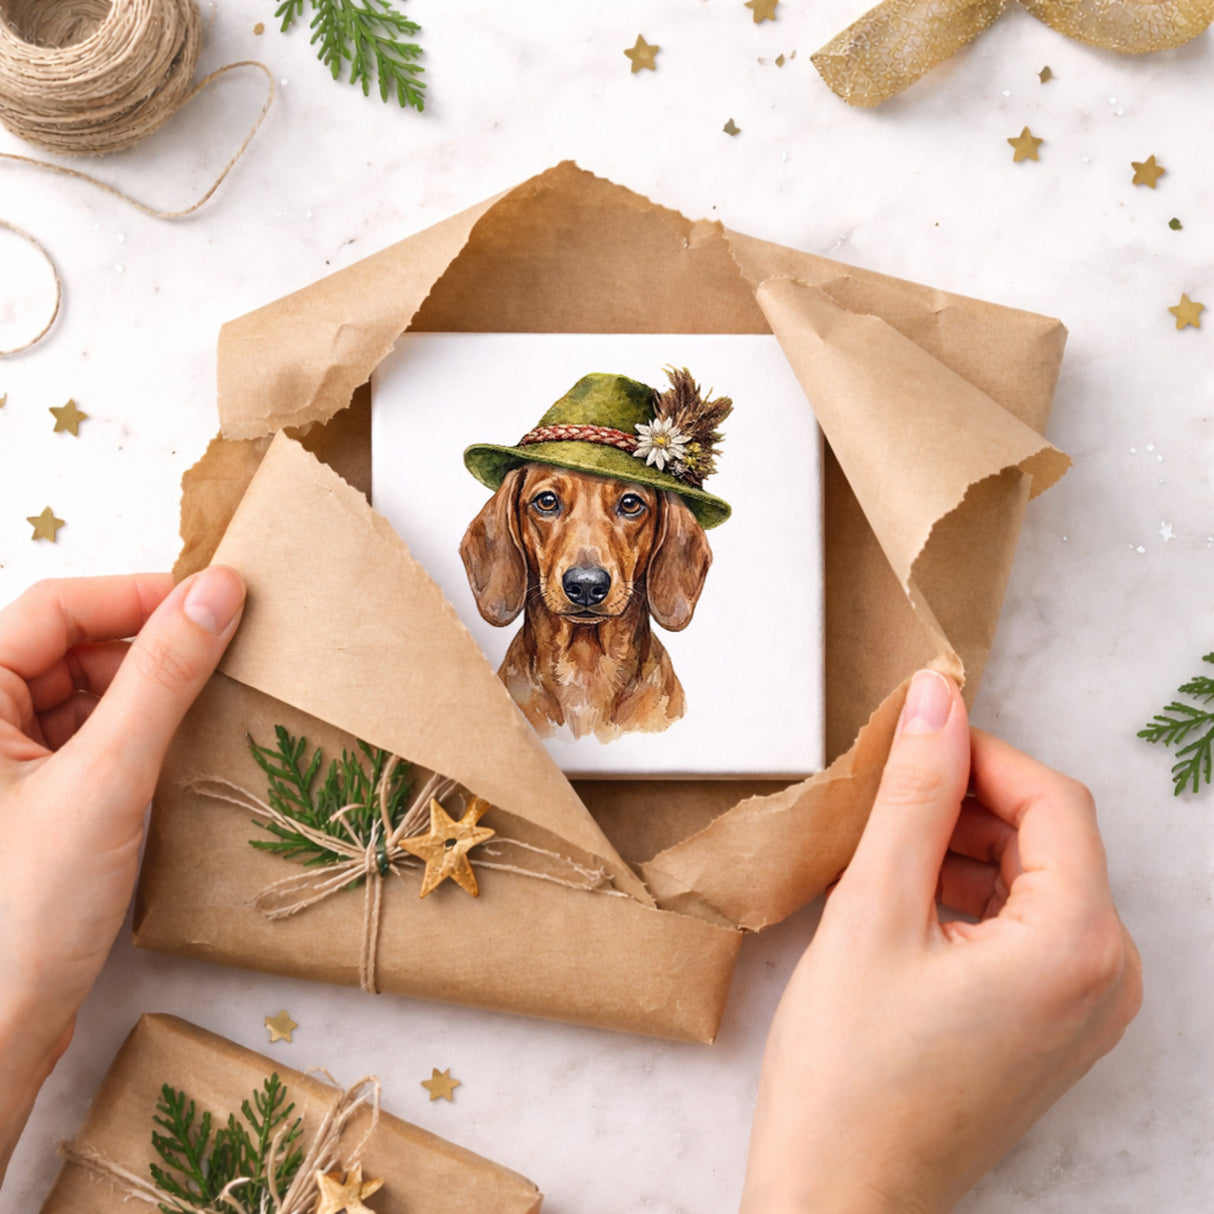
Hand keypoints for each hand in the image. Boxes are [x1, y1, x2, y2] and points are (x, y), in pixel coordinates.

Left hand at [0, 569, 244, 1181]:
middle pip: (70, 647)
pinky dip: (139, 735)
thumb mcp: (107, 778)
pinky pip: (92, 740)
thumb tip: (218, 591)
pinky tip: (181, 749)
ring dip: (148, 691)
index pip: (55, 608)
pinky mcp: (34, 803)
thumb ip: (164, 676)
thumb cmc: (23, 911)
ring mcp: (6, 767)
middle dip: (147, 645)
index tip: (216, 600)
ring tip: (212, 701)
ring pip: (85, 694)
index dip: (136, 595)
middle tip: (226, 651)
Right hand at [741, 669, 1142, 1213]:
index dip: (979, 754)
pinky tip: (902, 906)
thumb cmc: (849, 1072)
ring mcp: (1087, 1010)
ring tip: (881, 857)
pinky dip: (970, 898)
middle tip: (881, 802)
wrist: (840, 1198)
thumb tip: (937, 699)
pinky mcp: (1055, 1028)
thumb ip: (913, 794)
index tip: (909, 739)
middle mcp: (1108, 979)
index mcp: (1078, 946)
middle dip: (966, 804)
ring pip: (1035, 880)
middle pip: (1049, 838)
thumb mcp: (873, 910)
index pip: (1052, 799)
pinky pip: (1028, 929)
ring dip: (963, 849)